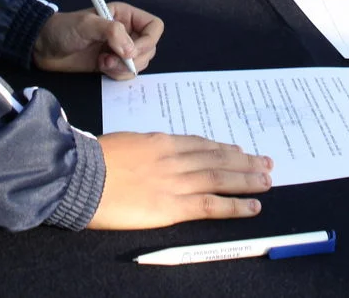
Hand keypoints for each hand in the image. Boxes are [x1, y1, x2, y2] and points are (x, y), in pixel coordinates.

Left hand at [32, 2, 162, 79]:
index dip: (149, 41)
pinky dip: (118, 75)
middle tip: (112, 59)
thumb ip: (112, 33)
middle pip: (150, 49)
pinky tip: (101, 68)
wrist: (43, 46)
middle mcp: (127, 32)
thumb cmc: (63, 28)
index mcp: (125, 16)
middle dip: (134, 59)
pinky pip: (127, 74)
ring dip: (124, 68)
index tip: (131, 51)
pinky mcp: (111, 64)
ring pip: (140, 64)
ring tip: (103, 63)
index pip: (154, 27)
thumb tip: (131, 51)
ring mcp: (119, 50)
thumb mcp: (87, 25)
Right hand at [89, 133, 271, 228]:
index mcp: (160, 142)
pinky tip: (253, 206)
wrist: (81, 175)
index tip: (238, 150)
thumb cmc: (93, 160)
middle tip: (266, 162)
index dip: (222, 148)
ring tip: (267, 180)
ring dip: (247, 179)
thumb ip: (143, 147)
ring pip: (221, 178)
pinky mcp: (173, 206)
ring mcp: (176, 182)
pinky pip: (212, 205)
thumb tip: (153, 151)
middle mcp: (175, 158)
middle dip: (244, 161)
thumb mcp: (124, 143)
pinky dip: (236, 205)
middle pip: (217, 158)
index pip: (199, 144)